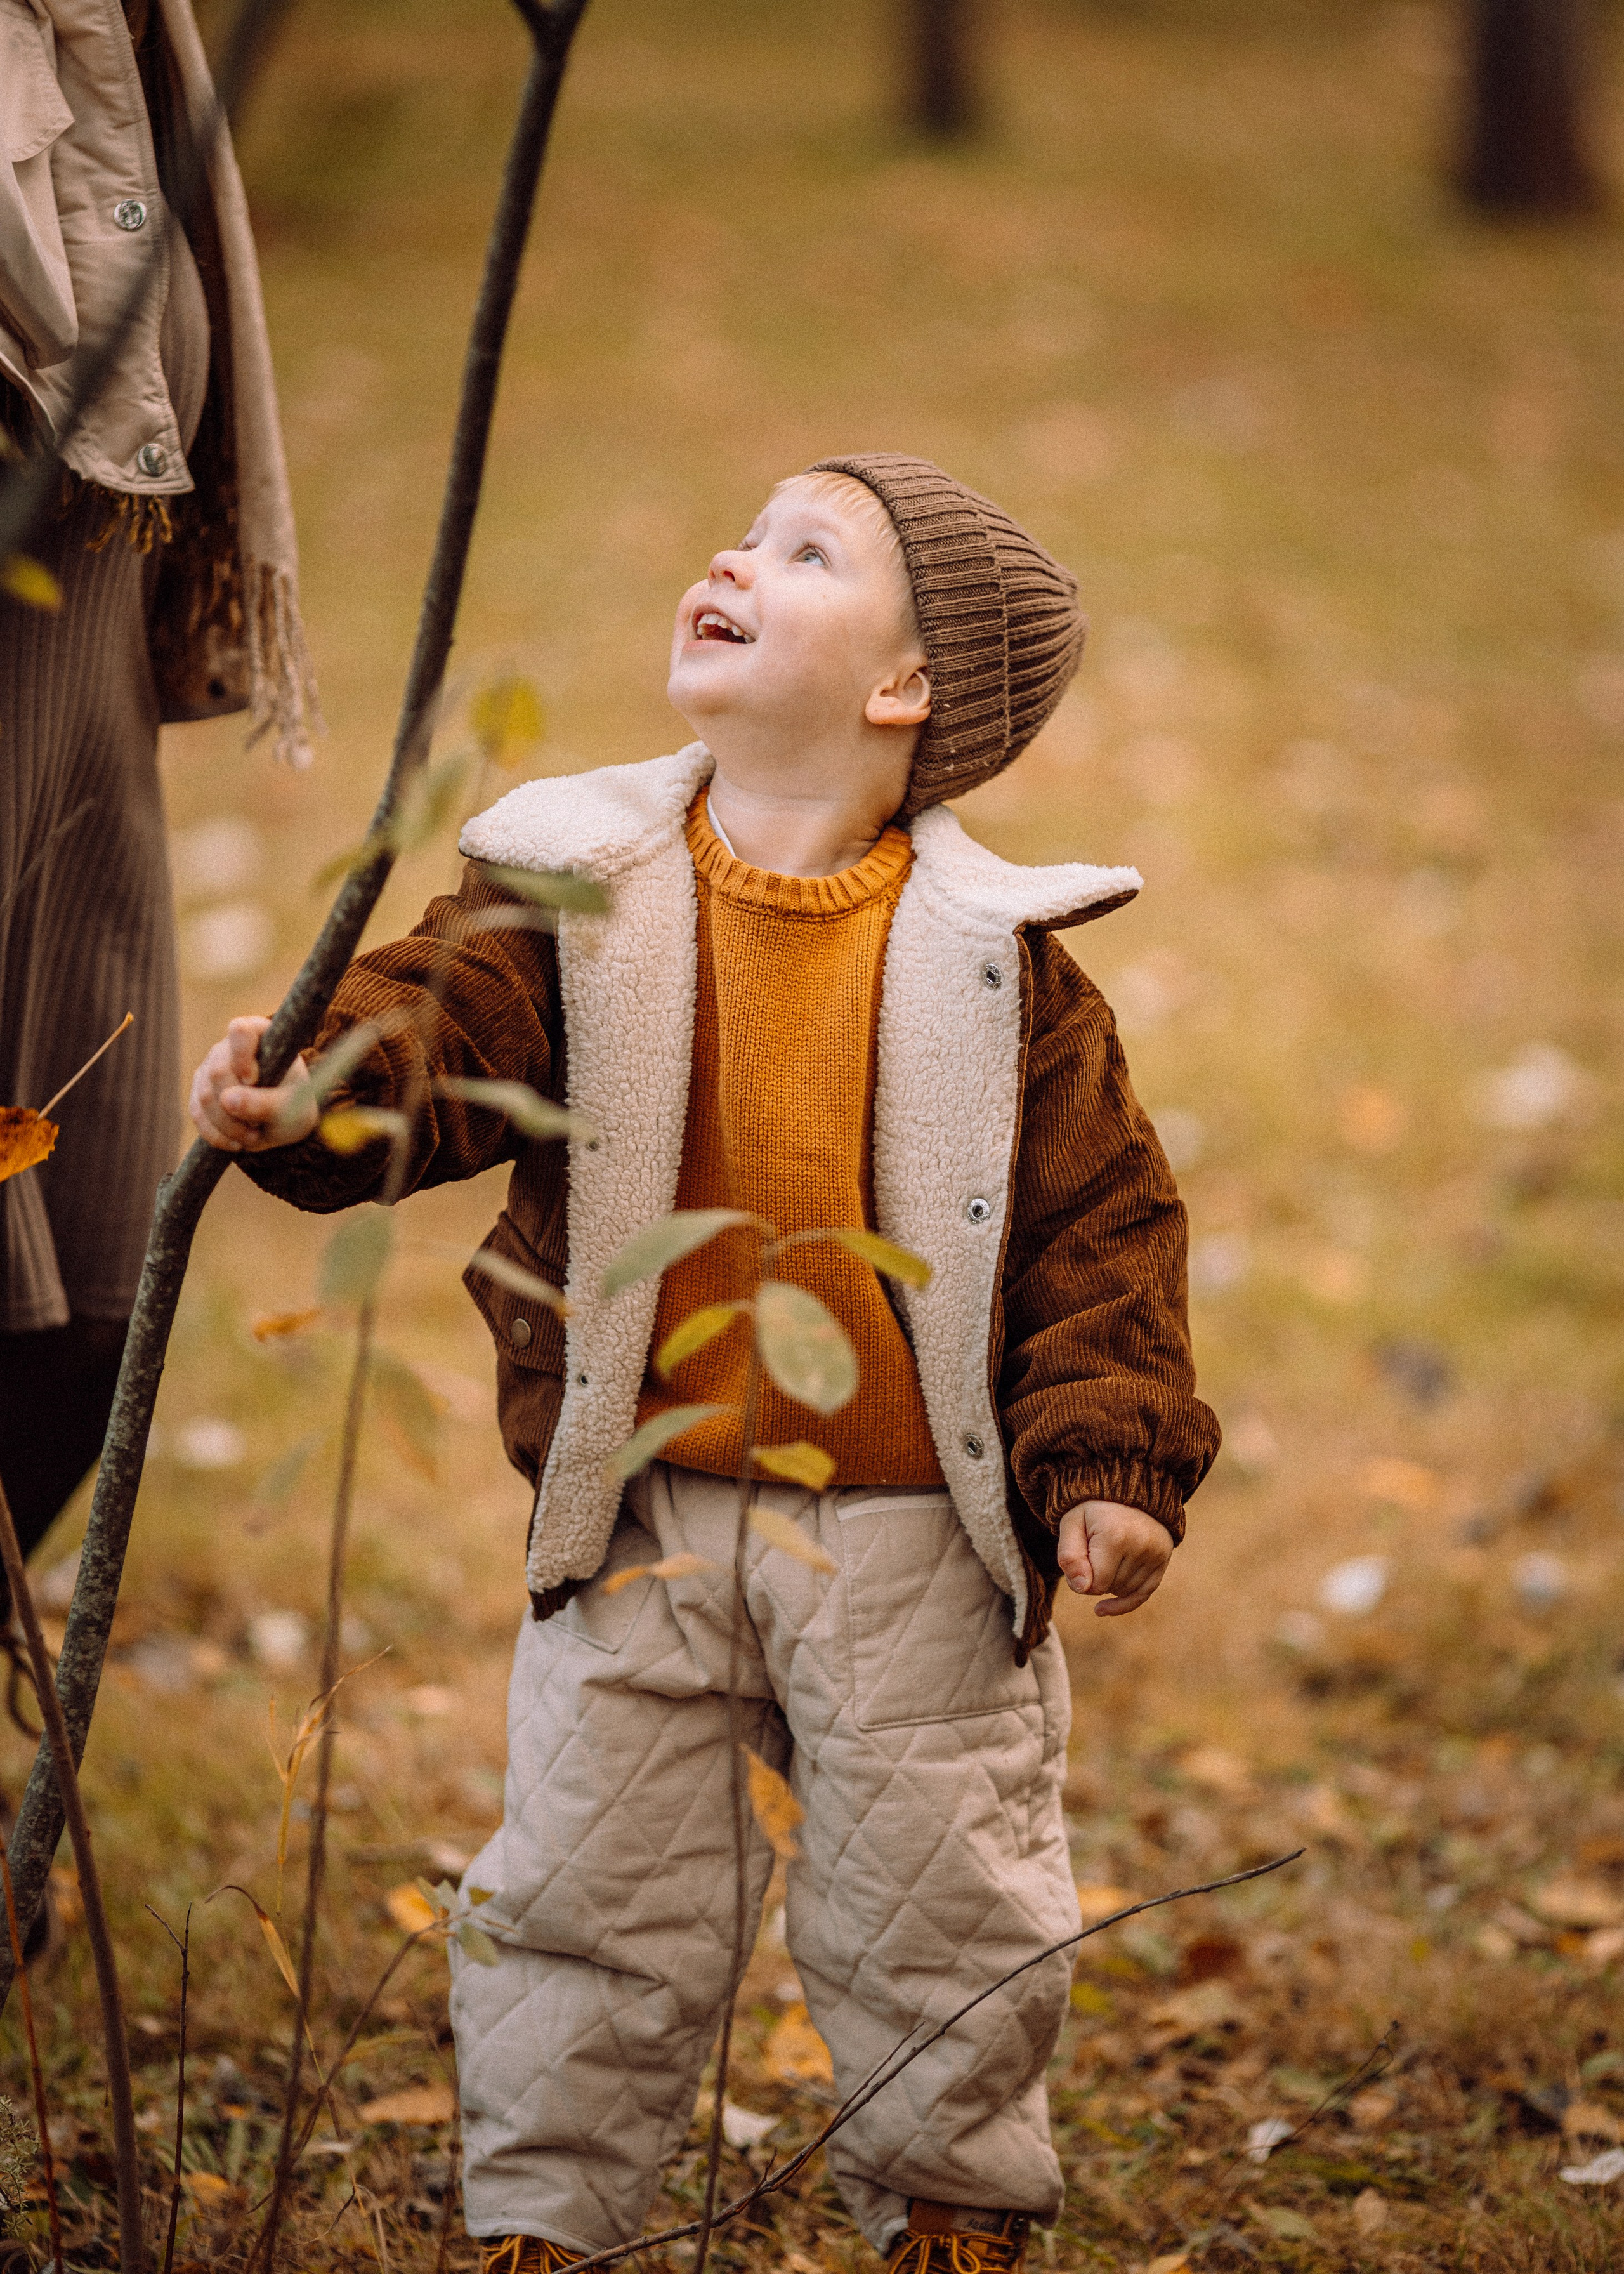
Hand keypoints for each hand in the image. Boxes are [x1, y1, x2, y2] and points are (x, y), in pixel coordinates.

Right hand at [189, 1015, 315, 1152]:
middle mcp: (228, 1049)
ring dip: (229, 1125)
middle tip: (261, 1122)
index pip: (241, 1031)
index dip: (242, 1055)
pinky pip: (197, 1115)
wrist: (284, 1122)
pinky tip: (237, 1142)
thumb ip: (264, 1102)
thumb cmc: (295, 1105)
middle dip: (239, 1105)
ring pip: (205, 1096)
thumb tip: (227, 1100)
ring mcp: (210, 1070)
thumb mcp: (291, 1107)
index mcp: (259, 1037)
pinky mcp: (198, 1093)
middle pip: (218, 1071)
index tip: (253, 1080)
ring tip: (253, 1135)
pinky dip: (217, 1135)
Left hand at [1056, 1499, 1171, 1617]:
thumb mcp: (1071, 1523)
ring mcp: (1156, 1555)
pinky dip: (1124, 1602)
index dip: (1080, 1578)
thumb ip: (1069, 1556)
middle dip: (1095, 1577)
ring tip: (1105, 1556)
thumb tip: (1082, 1588)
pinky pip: (1143, 1595)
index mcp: (1115, 1537)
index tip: (1078, 1558)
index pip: (1094, 1585)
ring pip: (1125, 1592)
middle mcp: (1142, 1547)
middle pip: (1110, 1588)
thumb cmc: (1093, 1509)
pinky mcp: (1163, 1561)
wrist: (1127, 1488)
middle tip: (1092, 1550)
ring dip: (1110, 1582)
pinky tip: (1104, 1608)